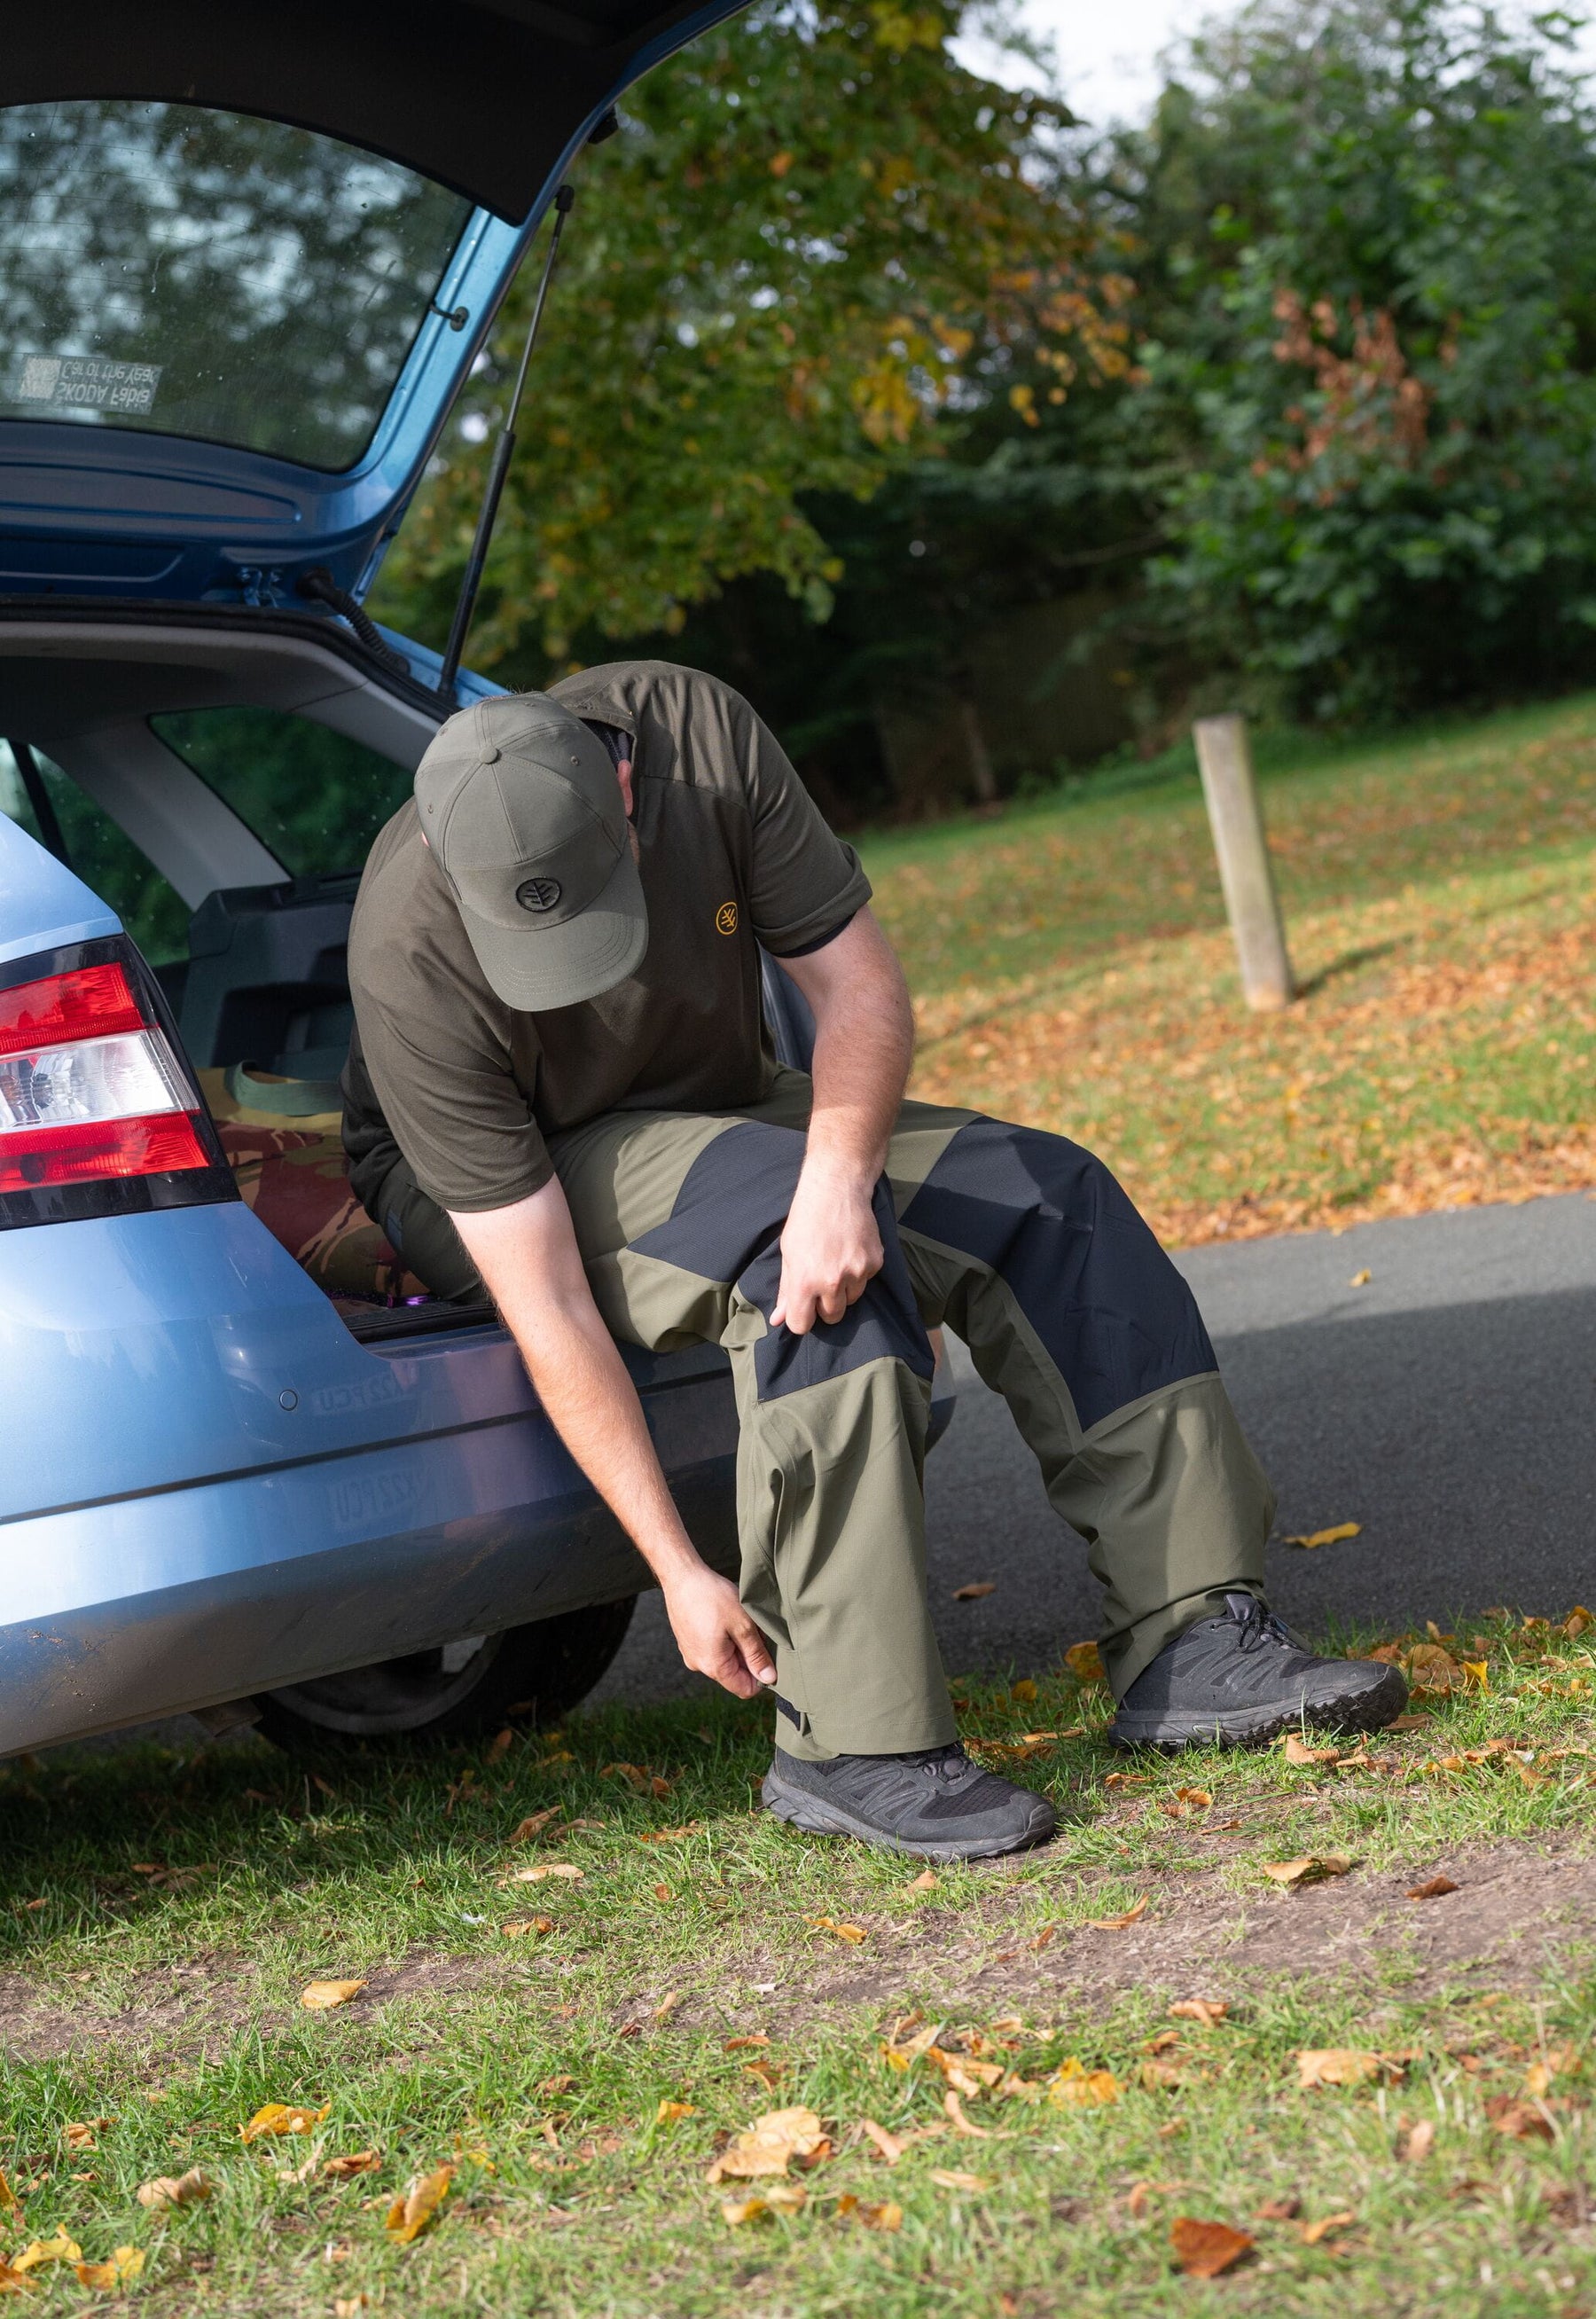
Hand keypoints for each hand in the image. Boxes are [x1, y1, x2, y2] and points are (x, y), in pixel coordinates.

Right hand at [661, 1560, 776, 1698]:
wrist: (682, 1575)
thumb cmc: (712, 1597)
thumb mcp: (743, 1625)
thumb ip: (757, 1654)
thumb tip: (769, 1678)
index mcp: (714, 1666)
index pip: (745, 1689)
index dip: (762, 1676)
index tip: (769, 1653)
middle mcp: (699, 1665)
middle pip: (735, 1674)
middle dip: (749, 1655)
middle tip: (754, 1629)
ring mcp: (691, 1654)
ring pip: (724, 1659)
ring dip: (737, 1645)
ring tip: (738, 1620)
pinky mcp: (687, 1642)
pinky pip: (712, 1649)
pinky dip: (723, 1638)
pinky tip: (724, 1617)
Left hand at [771, 1157, 883, 1334]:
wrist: (836, 1190)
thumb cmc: (806, 1220)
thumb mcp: (788, 1254)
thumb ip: (786, 1290)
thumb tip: (778, 1320)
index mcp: (804, 1281)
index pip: (802, 1325)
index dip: (801, 1318)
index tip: (803, 1308)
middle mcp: (831, 1282)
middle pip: (832, 1317)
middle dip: (825, 1307)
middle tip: (821, 1283)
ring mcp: (856, 1272)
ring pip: (852, 1301)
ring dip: (844, 1290)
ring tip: (836, 1262)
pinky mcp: (875, 1263)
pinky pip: (866, 1281)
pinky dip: (859, 1273)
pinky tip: (850, 1251)